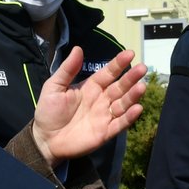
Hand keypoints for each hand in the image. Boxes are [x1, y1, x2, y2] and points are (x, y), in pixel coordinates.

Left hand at [31, 48, 147, 168]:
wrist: (45, 139)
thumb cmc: (49, 112)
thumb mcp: (54, 87)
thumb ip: (67, 69)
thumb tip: (78, 48)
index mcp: (90, 87)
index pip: (108, 73)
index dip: (118, 64)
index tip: (130, 53)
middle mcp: (101, 100)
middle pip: (120, 87)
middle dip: (131, 78)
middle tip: (142, 68)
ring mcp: (105, 116)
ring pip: (123, 104)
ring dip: (133, 95)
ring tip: (141, 87)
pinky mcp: (105, 132)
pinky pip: (120, 124)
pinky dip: (129, 117)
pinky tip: (137, 108)